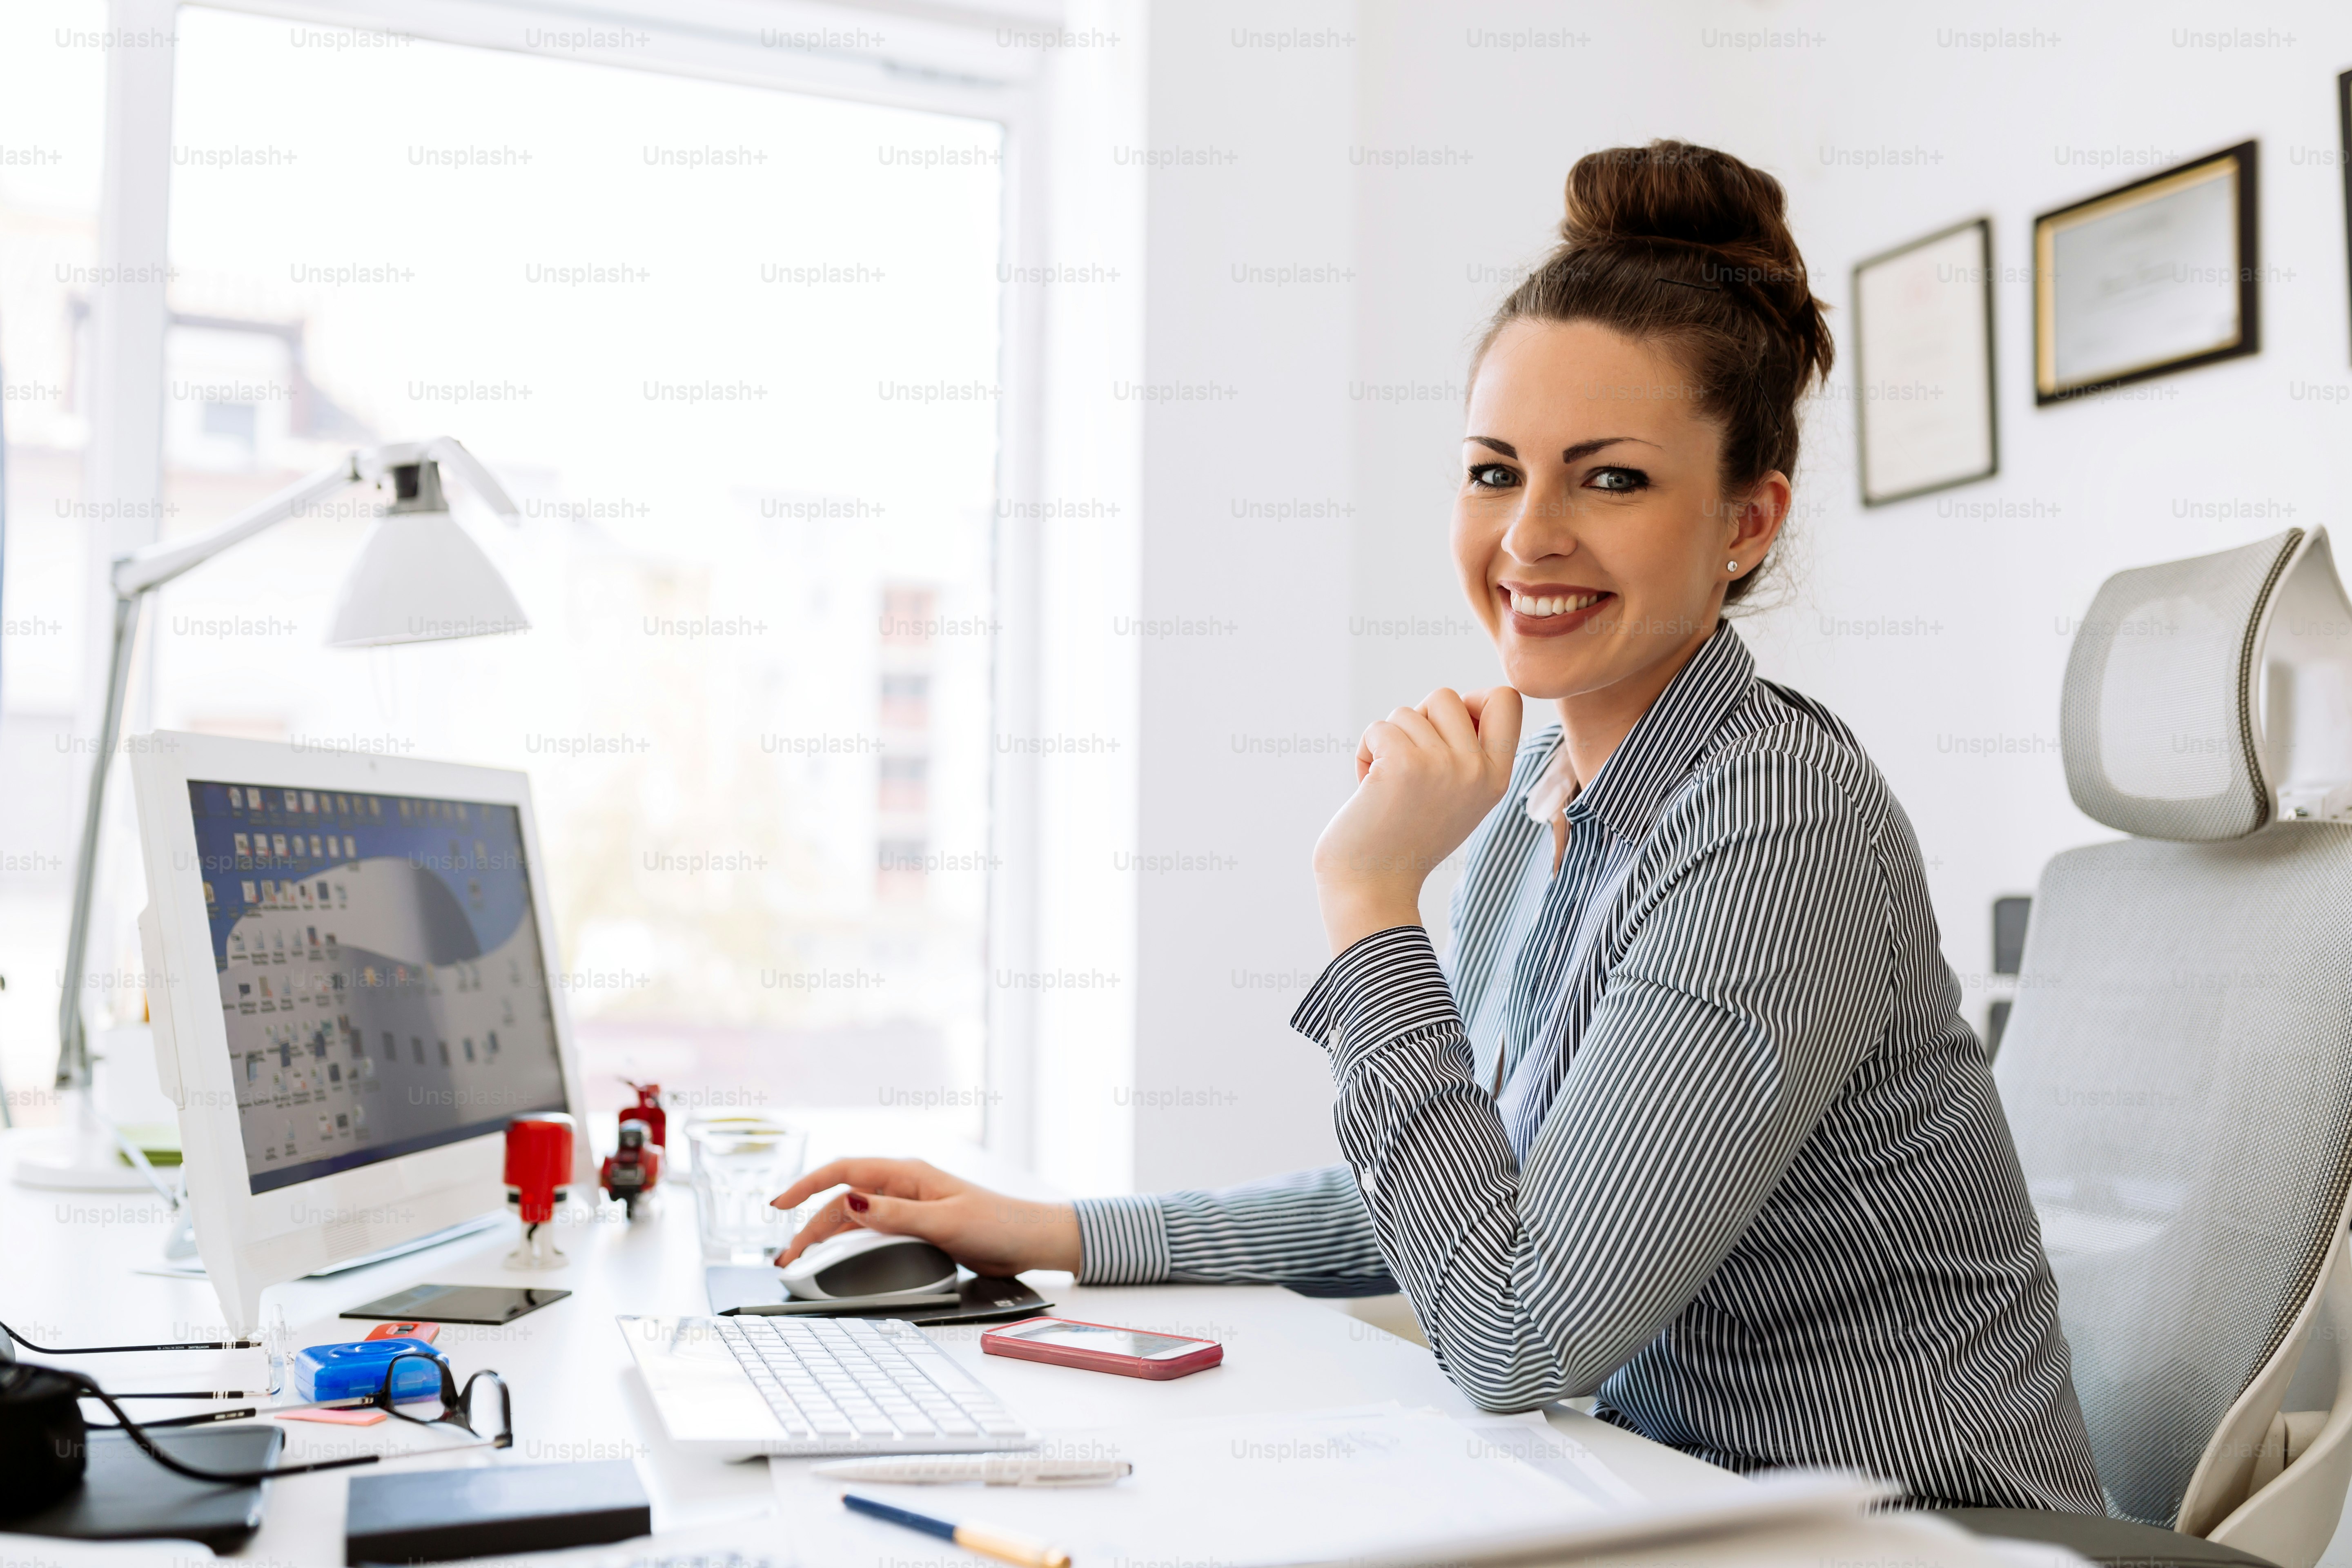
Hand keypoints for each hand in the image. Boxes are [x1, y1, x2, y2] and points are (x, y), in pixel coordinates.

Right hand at [769, 1158, 1082, 1277]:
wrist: (1029, 1240)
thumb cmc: (997, 1223)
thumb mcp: (944, 1222)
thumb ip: (895, 1215)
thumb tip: (850, 1202)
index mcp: (907, 1174)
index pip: (844, 1171)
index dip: (807, 1185)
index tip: (779, 1204)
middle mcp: (902, 1187)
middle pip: (843, 1201)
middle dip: (810, 1225)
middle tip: (787, 1257)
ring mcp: (907, 1208)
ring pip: (854, 1219)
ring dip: (826, 1237)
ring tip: (800, 1262)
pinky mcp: (914, 1228)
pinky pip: (872, 1233)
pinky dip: (849, 1245)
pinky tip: (834, 1260)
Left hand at [1311, 686, 1522, 951]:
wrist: (1372, 886)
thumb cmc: (1406, 838)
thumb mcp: (1458, 796)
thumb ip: (1467, 753)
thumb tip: (1455, 703)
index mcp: (1498, 778)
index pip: (1507, 698)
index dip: (1472, 701)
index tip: (1445, 734)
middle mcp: (1478, 770)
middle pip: (1446, 697)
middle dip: (1417, 723)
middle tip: (1406, 766)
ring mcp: (1443, 766)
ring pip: (1407, 711)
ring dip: (1387, 742)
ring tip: (1386, 785)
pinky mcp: (1404, 764)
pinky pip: (1378, 728)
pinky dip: (1365, 753)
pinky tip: (1367, 788)